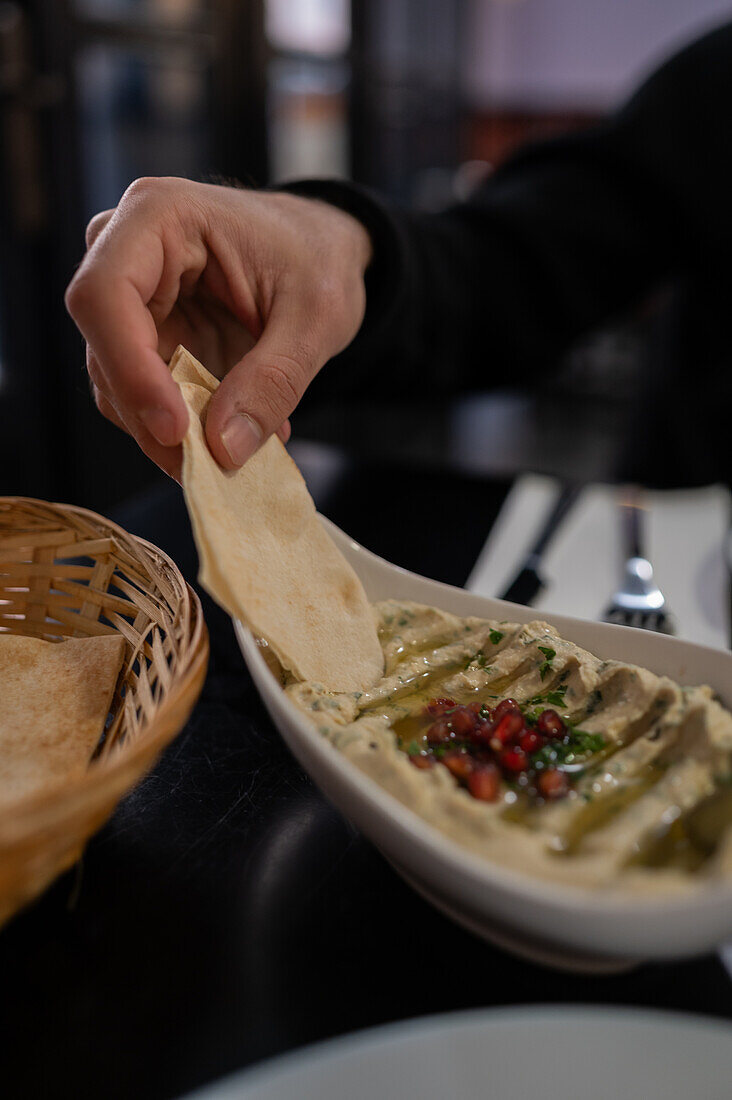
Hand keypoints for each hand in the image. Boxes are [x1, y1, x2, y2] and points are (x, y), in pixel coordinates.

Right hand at [65, 177, 371, 477]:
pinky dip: (183, 428)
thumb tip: (223, 449)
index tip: (177, 431)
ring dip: (167, 432)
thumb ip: (273, 381)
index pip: (104, 295)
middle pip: (104, 349)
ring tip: (236, 452)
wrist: (324, 252)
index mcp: (160, 216)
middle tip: (210, 468)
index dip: (130, 370)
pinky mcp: (144, 337)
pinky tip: (232, 434)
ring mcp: (131, 298)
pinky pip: (143, 395)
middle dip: (152, 418)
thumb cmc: (320, 260)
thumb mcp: (317, 318)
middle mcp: (126, 252)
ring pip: (116, 383)